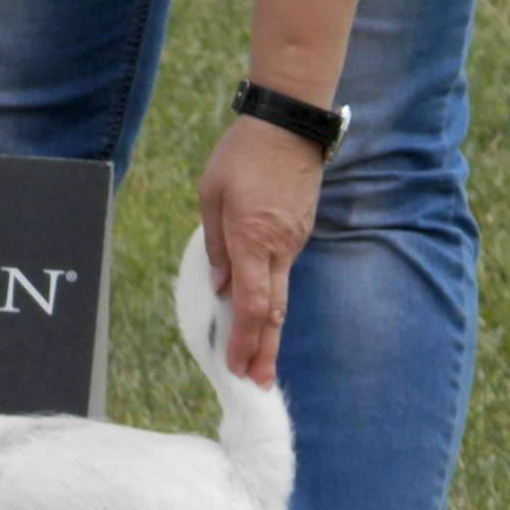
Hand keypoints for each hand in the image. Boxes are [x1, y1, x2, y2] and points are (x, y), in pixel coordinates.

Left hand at [196, 114, 324, 385]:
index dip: (244, 341)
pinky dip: (272, 300)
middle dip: (264, 352)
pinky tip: (261, 317)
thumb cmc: (242, 155)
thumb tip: (222, 286)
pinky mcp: (298, 232)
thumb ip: (216, 244)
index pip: (250, 304)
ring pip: (280, 295)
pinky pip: (283, 274)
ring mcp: (293, 241)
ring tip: (260, 362)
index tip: (238, 368)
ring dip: (269, 331)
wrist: (290, 124)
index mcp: (251, 241)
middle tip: (258, 385)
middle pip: (272, 312)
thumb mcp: (211, 196)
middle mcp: (278, 248)